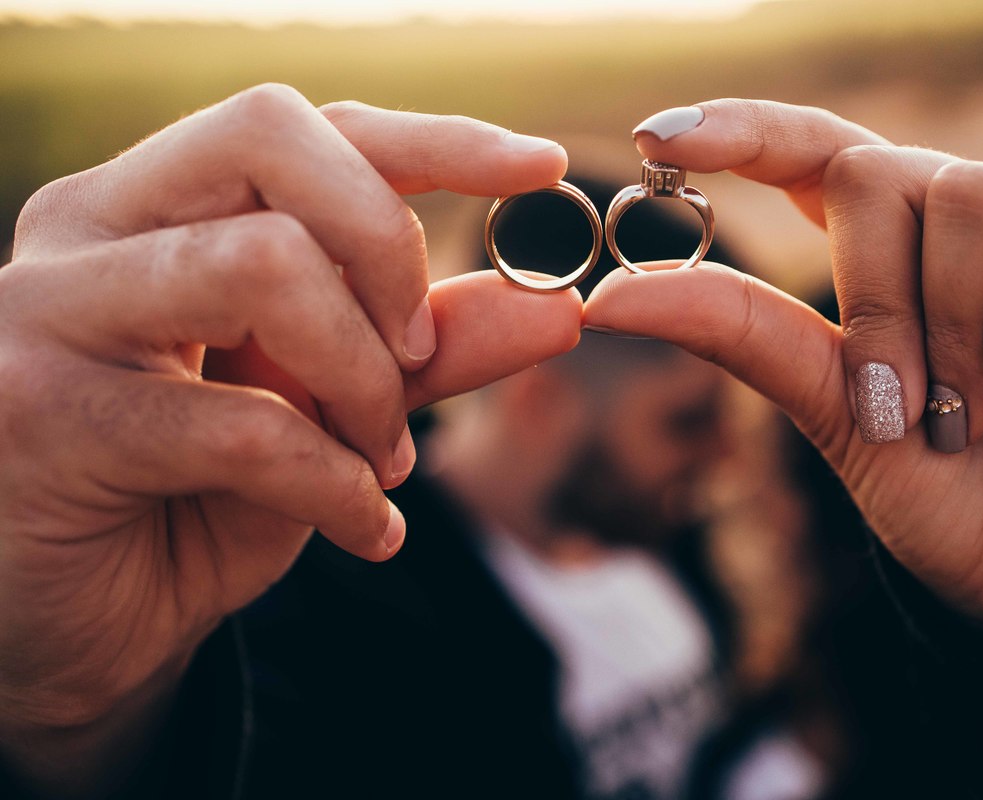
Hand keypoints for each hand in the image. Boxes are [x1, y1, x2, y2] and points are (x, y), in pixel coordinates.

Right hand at [0, 84, 580, 794]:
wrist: (84, 635)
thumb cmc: (199, 504)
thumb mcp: (330, 413)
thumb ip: (429, 351)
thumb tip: (555, 308)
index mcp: (152, 206)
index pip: (302, 126)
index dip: (434, 136)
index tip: (543, 167)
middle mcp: (90, 229)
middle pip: (273, 138)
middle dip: (389, 247)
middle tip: (418, 355)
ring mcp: (48, 310)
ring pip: (263, 262)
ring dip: (364, 376)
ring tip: (382, 457)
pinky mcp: (39, 413)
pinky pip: (244, 424)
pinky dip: (338, 487)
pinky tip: (365, 532)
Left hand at [586, 99, 982, 639]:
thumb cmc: (959, 496)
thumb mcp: (840, 420)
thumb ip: (749, 341)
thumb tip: (610, 295)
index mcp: (889, 258)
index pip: (811, 153)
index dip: (740, 132)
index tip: (654, 140)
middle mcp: (963, 228)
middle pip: (871, 172)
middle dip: (870, 302)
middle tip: (900, 407)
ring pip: (964, 199)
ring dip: (954, 335)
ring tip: (982, 417)